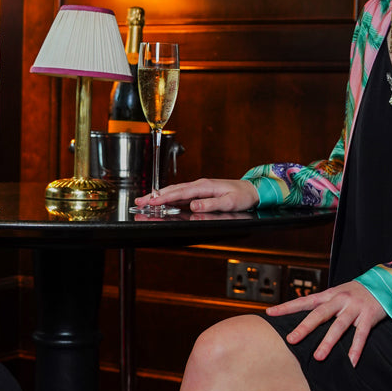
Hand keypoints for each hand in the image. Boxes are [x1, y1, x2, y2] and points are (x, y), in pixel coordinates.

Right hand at [134, 178, 257, 212]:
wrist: (252, 190)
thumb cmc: (242, 196)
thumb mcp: (229, 202)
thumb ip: (211, 204)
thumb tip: (193, 206)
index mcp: (205, 186)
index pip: (181, 192)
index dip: (165, 197)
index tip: (153, 202)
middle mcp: (200, 184)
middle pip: (174, 190)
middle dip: (156, 195)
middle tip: (140, 201)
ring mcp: (199, 187)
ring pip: (175, 190)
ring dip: (159, 195)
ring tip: (144, 200)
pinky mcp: (200, 191)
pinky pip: (181, 193)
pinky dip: (169, 196)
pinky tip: (161, 200)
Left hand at [267, 280, 386, 364]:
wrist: (387, 282)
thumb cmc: (358, 292)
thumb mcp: (339, 293)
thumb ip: (324, 306)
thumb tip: (304, 322)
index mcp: (330, 294)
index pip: (305, 301)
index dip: (287, 307)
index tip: (270, 313)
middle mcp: (340, 300)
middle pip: (319, 314)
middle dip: (304, 327)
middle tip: (291, 340)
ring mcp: (355, 308)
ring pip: (339, 326)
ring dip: (328, 342)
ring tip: (319, 357)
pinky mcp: (369, 316)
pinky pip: (361, 335)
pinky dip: (356, 349)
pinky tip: (351, 362)